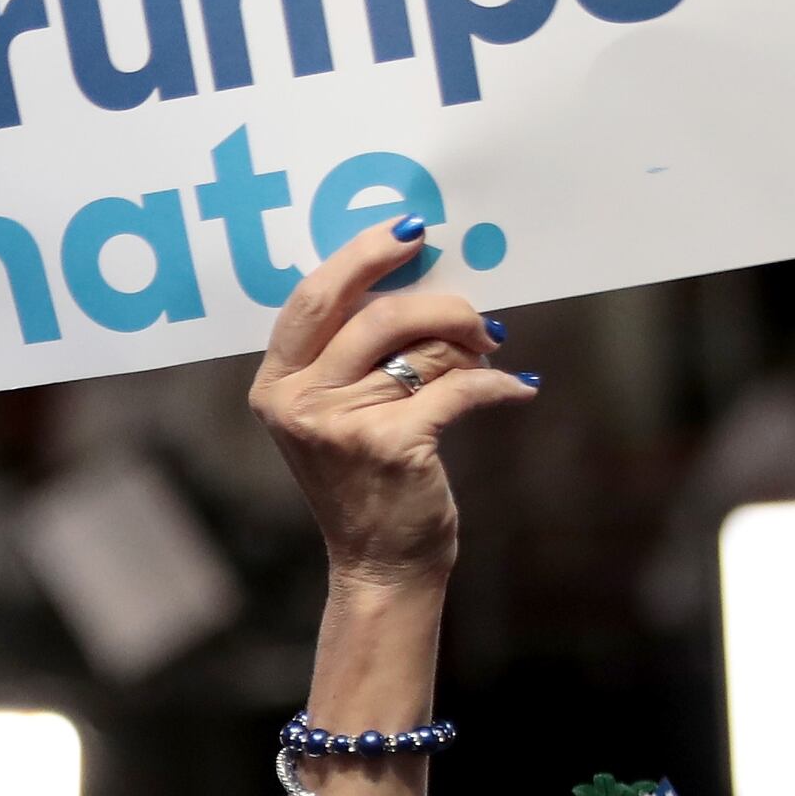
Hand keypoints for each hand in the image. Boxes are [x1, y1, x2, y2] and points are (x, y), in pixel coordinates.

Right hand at [247, 221, 534, 591]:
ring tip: (489, 355)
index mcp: (276, 383)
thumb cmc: (365, 479)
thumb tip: (419, 281)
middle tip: (475, 312)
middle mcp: (297, 401)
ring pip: (423, 349)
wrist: (380, 563)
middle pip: (376, 313)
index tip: (410, 232)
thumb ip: (350, 354)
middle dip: (437, 301)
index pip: (315, 298)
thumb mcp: (335, 412)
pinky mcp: (390, 446)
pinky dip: (498, 384)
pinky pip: (459, 388)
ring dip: (470, 346)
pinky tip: (519, 389)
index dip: (363, 256)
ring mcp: (340, 425)